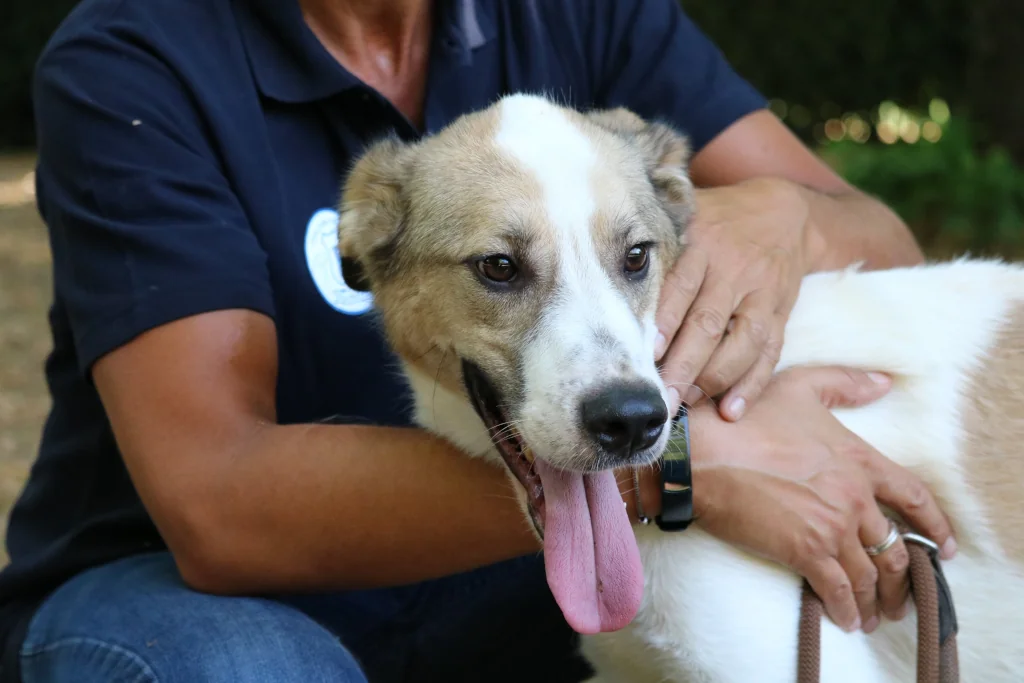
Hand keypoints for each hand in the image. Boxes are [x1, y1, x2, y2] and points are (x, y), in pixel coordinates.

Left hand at [655, 177, 813, 419]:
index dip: (663, 324)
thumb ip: (654, 245)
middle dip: (683, 366)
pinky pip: (770, 352)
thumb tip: (600, 267)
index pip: (680, 289)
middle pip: (707, 324)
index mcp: (702, 246)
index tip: (645, 355)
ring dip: (714, 378)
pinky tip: (731, 409)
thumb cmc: (716, 223)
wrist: (784, 214)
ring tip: (688, 401)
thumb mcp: (686, 219)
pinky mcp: (781, 313)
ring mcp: (761, 293)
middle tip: (660, 399)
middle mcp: (733, 270)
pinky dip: (752, 384)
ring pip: (742, 343)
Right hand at [676, 366, 956, 632]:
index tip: (943, 548)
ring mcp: (832, 527)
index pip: (914, 497)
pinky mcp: (805, 552)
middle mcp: (855, 497)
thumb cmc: (744, 418)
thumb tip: (883, 382)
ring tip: (874, 614)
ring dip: (876, 599)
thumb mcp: (799, 386)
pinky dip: (846, 609)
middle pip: (895, 546)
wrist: (703, 455)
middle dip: (902, 578)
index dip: (935, 526)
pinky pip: (838, 589)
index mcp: (859, 459)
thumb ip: (845, 384)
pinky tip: (846, 619)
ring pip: (870, 573)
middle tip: (900, 595)